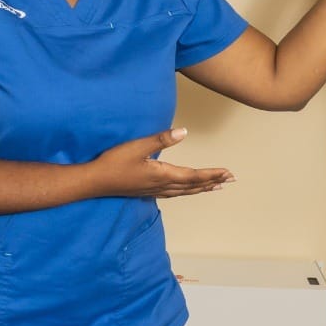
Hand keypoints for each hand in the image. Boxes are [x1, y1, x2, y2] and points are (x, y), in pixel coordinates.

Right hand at [89, 127, 234, 198]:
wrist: (95, 181)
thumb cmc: (114, 162)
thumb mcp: (137, 146)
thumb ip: (161, 139)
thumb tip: (184, 132)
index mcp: (162, 175)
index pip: (194, 176)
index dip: (212, 174)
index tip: (227, 172)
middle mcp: (162, 185)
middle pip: (193, 185)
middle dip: (213, 182)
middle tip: (231, 180)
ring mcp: (155, 190)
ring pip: (185, 191)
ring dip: (202, 188)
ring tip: (216, 187)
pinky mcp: (148, 191)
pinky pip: (174, 193)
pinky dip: (187, 192)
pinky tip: (186, 191)